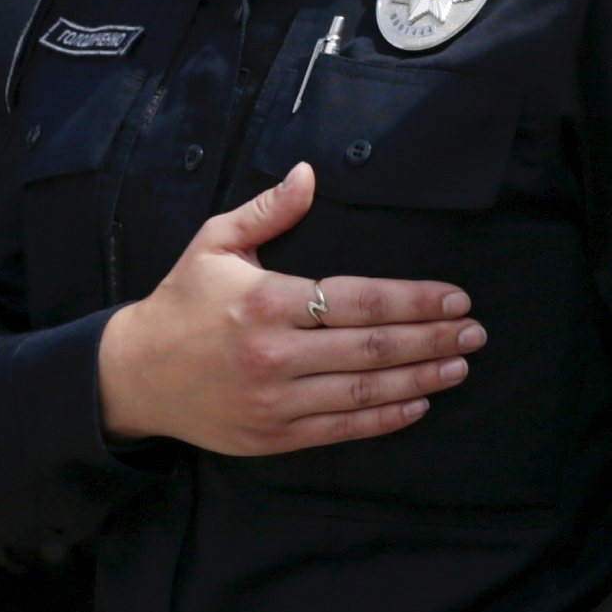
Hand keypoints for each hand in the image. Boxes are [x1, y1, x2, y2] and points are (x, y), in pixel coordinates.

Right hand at [93, 163, 482, 455]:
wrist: (136, 374)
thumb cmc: (181, 301)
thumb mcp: (215, 242)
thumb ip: (268, 211)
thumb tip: (309, 174)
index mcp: (264, 302)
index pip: (357, 300)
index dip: (412, 300)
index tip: (454, 298)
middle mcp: (273, 354)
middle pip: (371, 347)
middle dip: (431, 338)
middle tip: (474, 331)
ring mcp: (275, 402)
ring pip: (363, 391)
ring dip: (420, 378)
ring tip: (459, 366)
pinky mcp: (274, 437)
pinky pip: (342, 428)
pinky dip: (385, 417)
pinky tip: (417, 402)